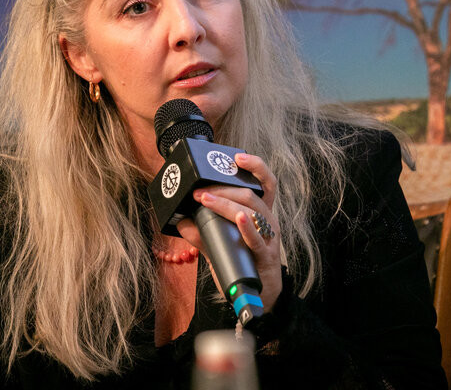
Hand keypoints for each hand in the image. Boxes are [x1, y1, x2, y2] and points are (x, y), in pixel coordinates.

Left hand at [176, 153, 282, 312]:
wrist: (259, 295)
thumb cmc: (243, 262)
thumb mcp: (220, 243)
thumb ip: (202, 231)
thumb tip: (181, 219)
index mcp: (260, 213)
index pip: (265, 182)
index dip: (255, 165)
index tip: (237, 156)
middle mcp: (268, 220)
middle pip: (250, 194)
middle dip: (222, 189)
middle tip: (199, 191)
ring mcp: (269, 237)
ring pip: (252, 210)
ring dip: (226, 203)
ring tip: (206, 200)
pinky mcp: (266, 255)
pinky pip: (257, 238)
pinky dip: (246, 226)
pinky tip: (238, 217)